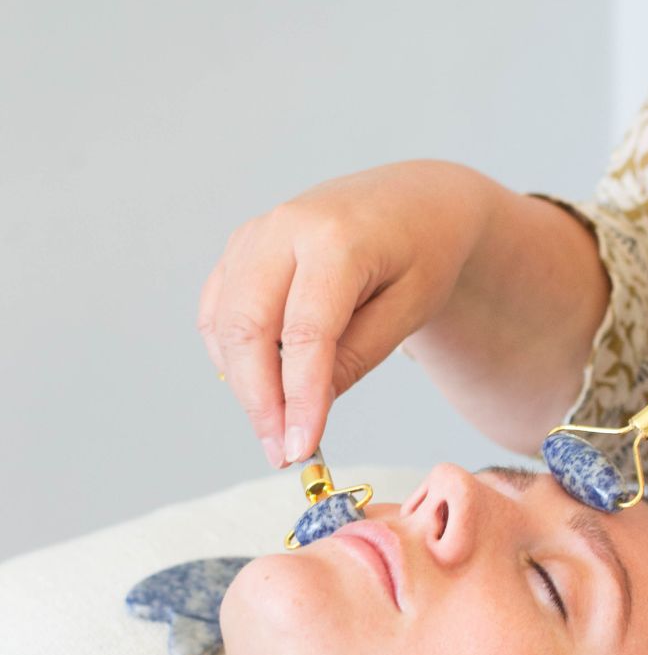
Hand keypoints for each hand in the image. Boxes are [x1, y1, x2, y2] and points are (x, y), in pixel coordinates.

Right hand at [198, 161, 496, 466]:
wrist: (413, 201)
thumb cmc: (422, 254)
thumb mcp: (411, 309)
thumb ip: (357, 355)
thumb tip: (306, 407)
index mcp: (337, 237)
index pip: (306, 332)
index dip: (298, 397)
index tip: (300, 449)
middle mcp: (285, 227)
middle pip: (247, 328)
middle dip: (260, 401)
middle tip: (281, 453)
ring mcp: (255, 235)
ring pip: (224, 325)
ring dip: (243, 385)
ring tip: (280, 427)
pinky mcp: (240, 249)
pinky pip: (218, 312)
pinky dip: (231, 357)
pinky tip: (264, 386)